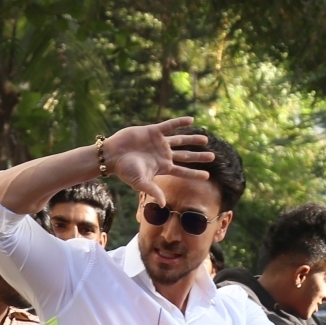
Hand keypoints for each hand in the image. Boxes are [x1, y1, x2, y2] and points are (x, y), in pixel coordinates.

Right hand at [100, 118, 215, 203]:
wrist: (112, 155)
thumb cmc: (125, 170)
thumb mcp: (140, 182)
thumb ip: (153, 191)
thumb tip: (164, 205)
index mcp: (162, 168)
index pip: (182, 171)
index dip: (194, 174)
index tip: (207, 176)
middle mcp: (163, 155)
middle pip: (185, 156)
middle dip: (198, 157)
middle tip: (213, 157)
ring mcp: (159, 143)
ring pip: (180, 140)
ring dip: (192, 140)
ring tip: (206, 139)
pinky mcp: (153, 131)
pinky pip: (169, 125)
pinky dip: (180, 122)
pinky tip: (191, 120)